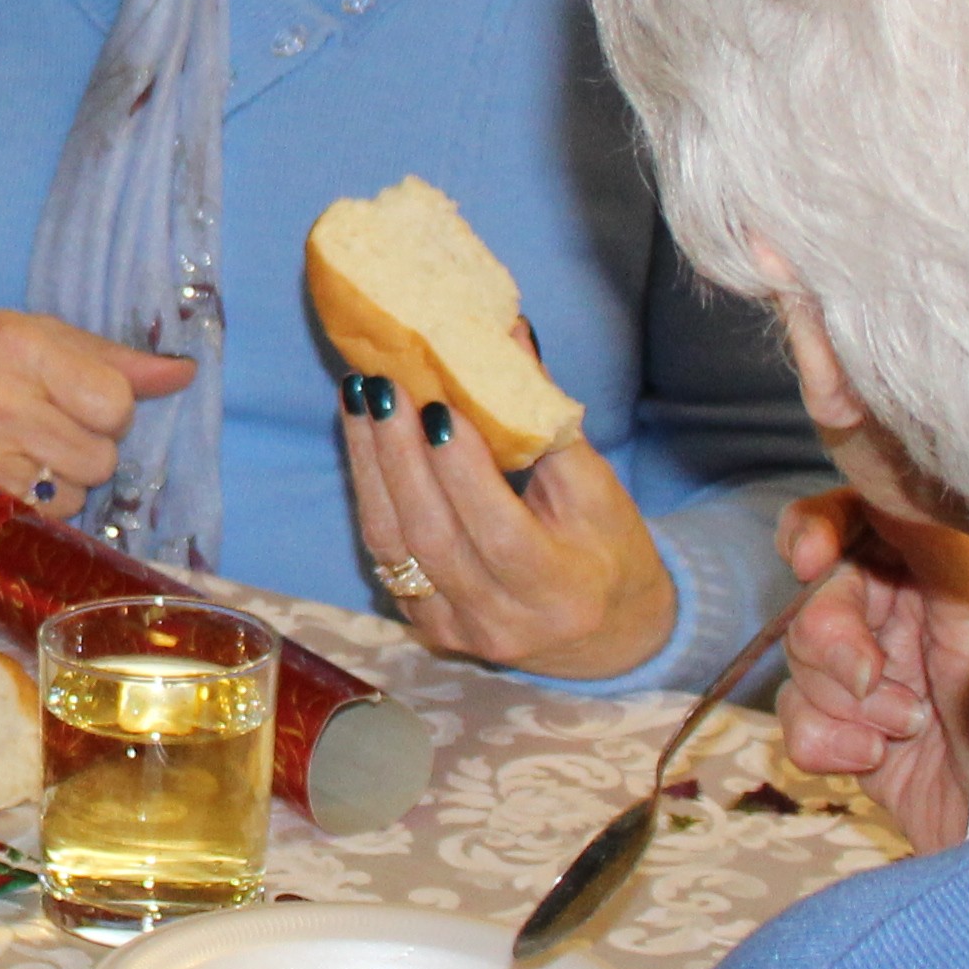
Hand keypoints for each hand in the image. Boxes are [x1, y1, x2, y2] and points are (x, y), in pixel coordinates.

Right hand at [0, 305, 195, 508]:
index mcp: (16, 343)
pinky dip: (29, 506)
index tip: (71, 398)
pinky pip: (38, 520)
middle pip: (101, 456)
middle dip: (82, 447)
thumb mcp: (27, 336)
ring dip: (56, 481)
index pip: (115, 400)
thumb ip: (109, 358)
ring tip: (11, 450)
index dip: (106, 408)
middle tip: (36, 426)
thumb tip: (185, 374)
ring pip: (74, 496)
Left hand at [336, 375, 675, 678]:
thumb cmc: (609, 550)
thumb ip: (547, 420)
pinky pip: (384, 554)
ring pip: (393, 545)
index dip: (463, 471)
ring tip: (360, 397)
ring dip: (370, 464)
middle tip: (383, 386)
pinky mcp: (425, 626)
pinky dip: (371, 490)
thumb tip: (508, 333)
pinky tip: (362, 438)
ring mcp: (456, 631)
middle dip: (399, 456)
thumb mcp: (598, 490)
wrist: (608, 635)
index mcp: (561, 592)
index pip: (500, 533)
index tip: (437, 406)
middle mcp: (503, 623)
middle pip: (433, 537)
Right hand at [770, 488, 968, 851]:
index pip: (864, 517)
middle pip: (821, 592)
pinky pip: (799, 722)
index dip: (820, 526)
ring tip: (902, 726)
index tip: (811, 558)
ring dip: (838, 695)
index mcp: (952, 574)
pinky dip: (823, 740)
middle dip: (832, 634)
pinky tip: (871, 760)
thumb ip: (945, 553)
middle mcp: (913, 620)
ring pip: (801, 658)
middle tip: (869, 677)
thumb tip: (891, 489)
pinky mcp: (859, 742)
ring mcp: (882, 683)